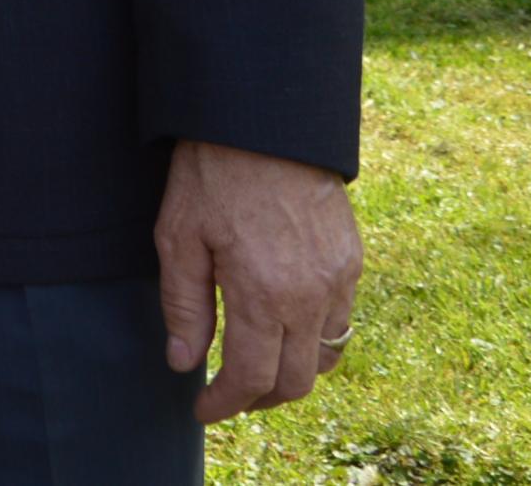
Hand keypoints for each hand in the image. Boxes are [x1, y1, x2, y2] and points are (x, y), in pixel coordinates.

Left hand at [157, 138, 363, 419]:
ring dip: (293, 373)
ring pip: (327, 358)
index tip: (202, 409)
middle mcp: (310, 296)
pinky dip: (315, 340)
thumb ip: (184, 307)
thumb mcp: (178, 238)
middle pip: (297, 382)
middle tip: (227, 394)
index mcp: (264, 294)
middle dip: (260, 398)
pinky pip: (342, 322)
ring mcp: (339, 280)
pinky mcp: (353, 261)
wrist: (264, 121)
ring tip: (256, 366)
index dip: (225, 403)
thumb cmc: (212, 175)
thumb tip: (184, 364)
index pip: (252, 378)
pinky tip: (283, 328)